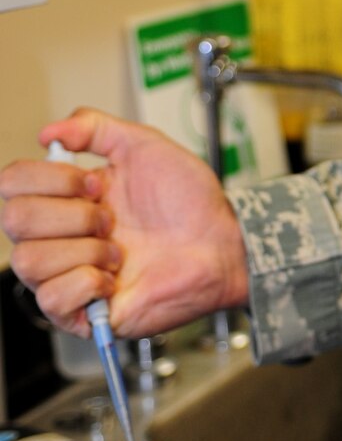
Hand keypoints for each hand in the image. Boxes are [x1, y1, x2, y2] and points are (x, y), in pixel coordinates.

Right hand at [0, 109, 248, 337]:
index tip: (95, 183)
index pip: (13, 182)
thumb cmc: (190, 202)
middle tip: (111, 218)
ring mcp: (69, 275)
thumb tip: (48, 132)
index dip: (50, 179)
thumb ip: (93, 126)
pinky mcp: (84, 314)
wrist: (223, 242)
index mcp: (65, 197)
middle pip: (15, 220)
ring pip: (29, 262)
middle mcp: (61, 235)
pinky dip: (86, 283)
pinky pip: (52, 300)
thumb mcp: (143, 146)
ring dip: (83, 250)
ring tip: (118, 250)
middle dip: (71, 215)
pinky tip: (114, 278)